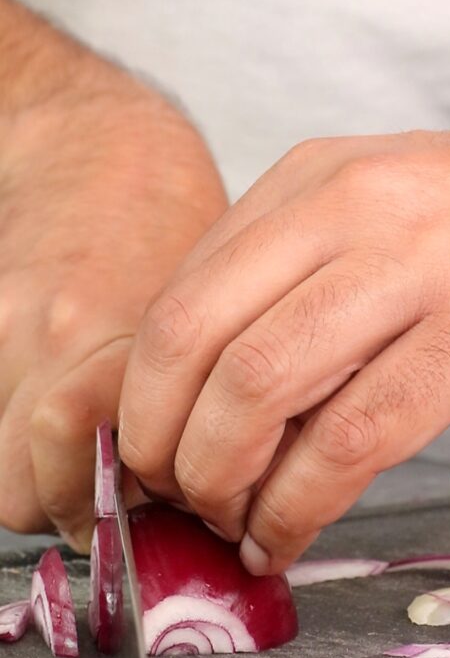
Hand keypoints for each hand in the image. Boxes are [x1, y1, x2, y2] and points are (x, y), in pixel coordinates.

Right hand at [0, 0, 226, 549]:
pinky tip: (57, 405)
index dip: (127, 518)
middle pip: (22, 495)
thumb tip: (221, 487)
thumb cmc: (168, 211)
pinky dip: (15, 434)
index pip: (91, 485)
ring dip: (40, 479)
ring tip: (92, 447)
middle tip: (124, 489)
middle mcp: (46, 337)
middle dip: (74, 509)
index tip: (163, 511)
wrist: (99, 139)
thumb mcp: (214, 304)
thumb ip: (204, 397)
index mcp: (122, 332)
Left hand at [119, 118, 449, 573]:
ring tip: (228, 517)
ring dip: (223, 478)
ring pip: (263, 388)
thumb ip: (278, 278)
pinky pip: (355, 439)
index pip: (181, 295)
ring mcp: (414, 268)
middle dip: (162, 442)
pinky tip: (288, 532)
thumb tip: (192, 393)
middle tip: (169, 493)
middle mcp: (346, 211)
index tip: (140, 450)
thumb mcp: (359, 214)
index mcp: (306, 181)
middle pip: (199, 341)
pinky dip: (300, 505)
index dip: (142, 393)